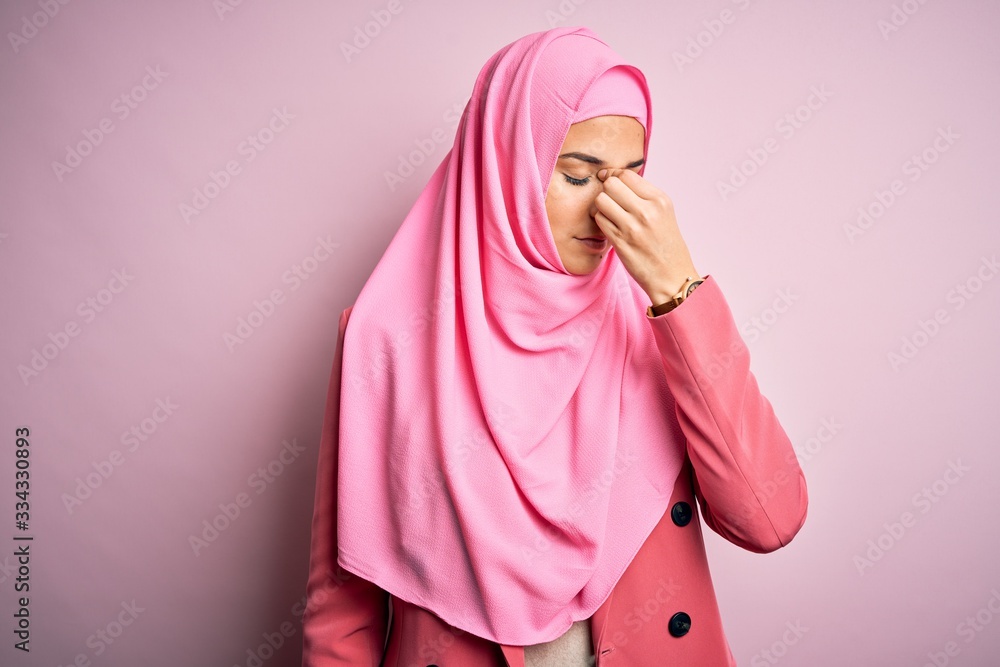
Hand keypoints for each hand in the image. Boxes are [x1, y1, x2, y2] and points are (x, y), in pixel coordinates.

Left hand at [594, 168, 699, 304]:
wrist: (672, 276)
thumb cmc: (666, 244)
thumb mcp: (663, 213)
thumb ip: (643, 195)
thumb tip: (616, 178)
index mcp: (659, 200)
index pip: (627, 175)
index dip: (614, 176)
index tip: (610, 181)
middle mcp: (647, 210)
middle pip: (611, 184)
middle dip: (606, 190)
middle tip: (610, 200)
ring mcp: (633, 227)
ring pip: (601, 200)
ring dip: (600, 206)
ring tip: (608, 214)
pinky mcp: (620, 242)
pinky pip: (599, 220)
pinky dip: (600, 221)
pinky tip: (609, 227)